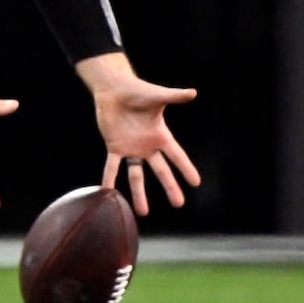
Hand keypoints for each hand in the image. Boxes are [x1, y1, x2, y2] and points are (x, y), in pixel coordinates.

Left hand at [83, 60, 198, 214]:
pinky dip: (109, 178)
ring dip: (139, 193)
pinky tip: (107, 192)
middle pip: (161, 170)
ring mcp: (131, 148)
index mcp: (160, 135)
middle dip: (170, 187)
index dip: (186, 168)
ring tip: (142, 212)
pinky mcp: (114, 146)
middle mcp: (147, 146)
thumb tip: (192, 93)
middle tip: (179, 204)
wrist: (115, 89)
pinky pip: (112, 166)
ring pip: (136, 175)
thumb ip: (174, 97)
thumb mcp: (157, 96)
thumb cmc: (138, 91)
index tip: (196, 183)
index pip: (176, 155)